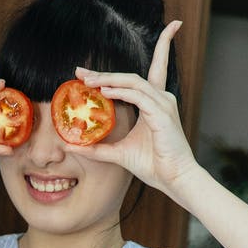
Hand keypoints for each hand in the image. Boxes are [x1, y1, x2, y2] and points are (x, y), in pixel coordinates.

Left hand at [74, 21, 197, 194]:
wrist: (175, 179)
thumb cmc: (153, 165)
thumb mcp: (119, 154)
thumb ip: (97, 149)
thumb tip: (71, 147)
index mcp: (153, 104)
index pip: (141, 76)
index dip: (118, 69)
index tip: (88, 71)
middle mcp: (160, 99)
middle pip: (130, 77)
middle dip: (105, 72)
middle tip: (80, 71)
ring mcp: (162, 105)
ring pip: (133, 82)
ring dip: (109, 79)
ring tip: (87, 81)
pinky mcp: (162, 114)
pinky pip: (138, 96)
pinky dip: (121, 92)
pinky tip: (105, 92)